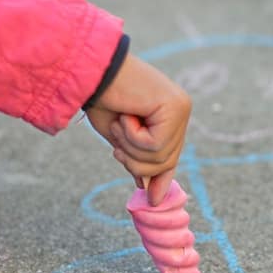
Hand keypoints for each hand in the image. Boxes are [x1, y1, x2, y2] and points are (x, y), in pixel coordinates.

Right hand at [86, 55, 191, 204]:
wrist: (91, 72)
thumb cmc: (101, 99)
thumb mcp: (120, 138)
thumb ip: (137, 159)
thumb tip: (148, 189)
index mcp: (170, 117)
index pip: (170, 156)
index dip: (161, 178)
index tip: (155, 201)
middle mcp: (181, 111)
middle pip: (166, 162)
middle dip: (135, 159)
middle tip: (118, 138)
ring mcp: (181, 109)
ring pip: (160, 157)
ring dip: (130, 146)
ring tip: (121, 122)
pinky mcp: (175, 107)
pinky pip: (155, 144)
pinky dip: (133, 136)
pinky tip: (128, 115)